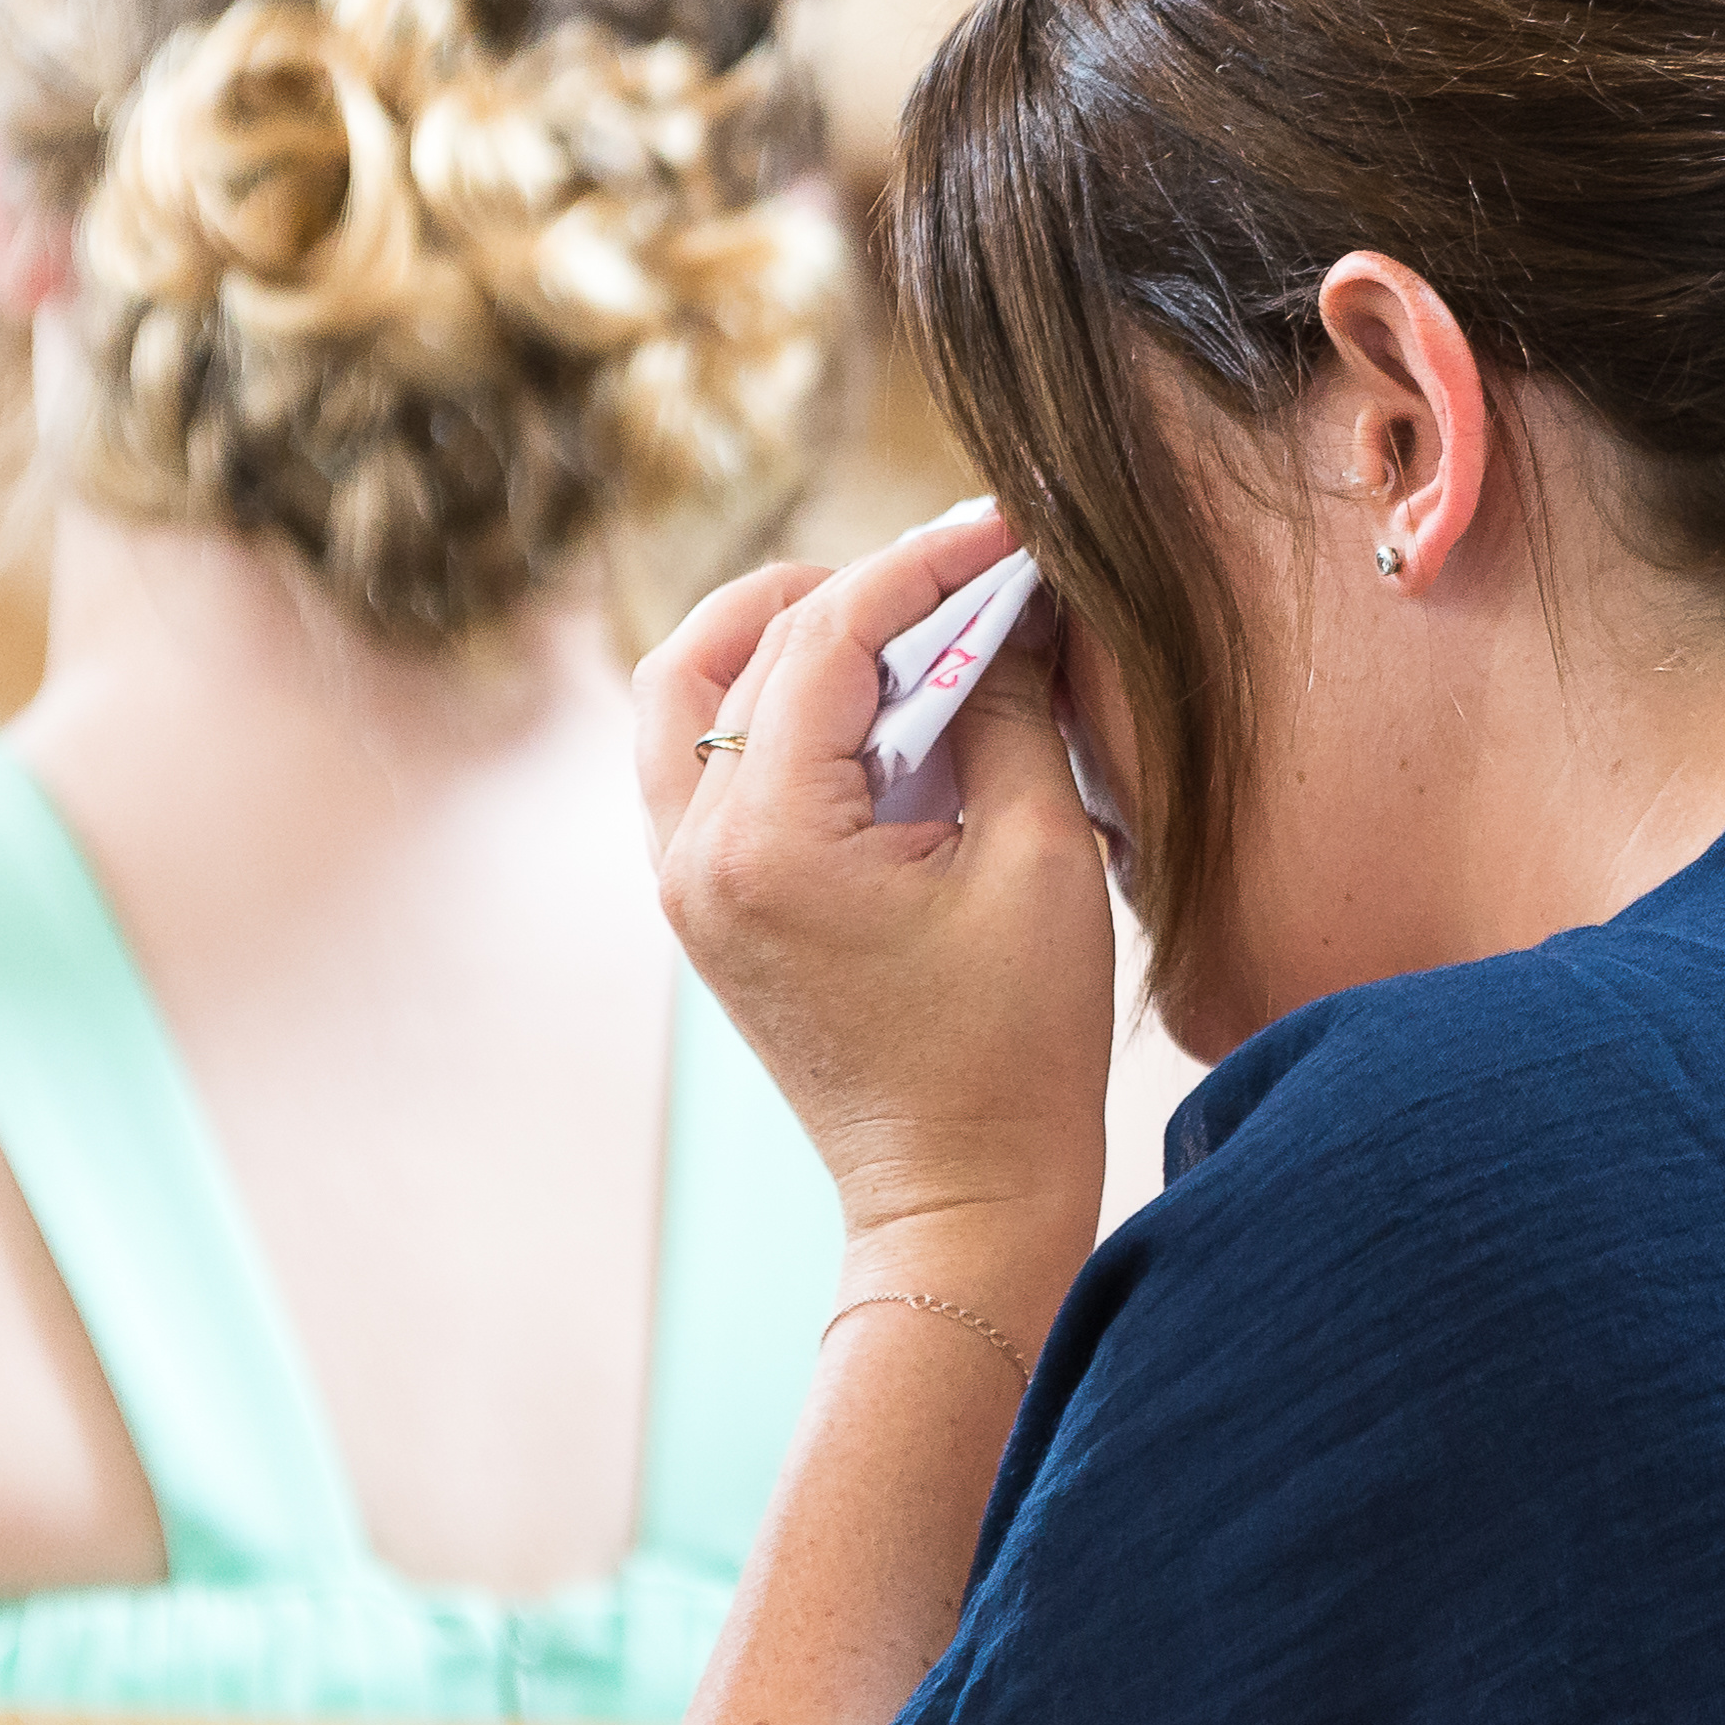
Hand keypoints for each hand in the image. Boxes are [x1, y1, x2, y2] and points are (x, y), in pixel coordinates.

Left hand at [637, 508, 1113, 1319]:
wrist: (961, 1195)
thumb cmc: (1016, 1048)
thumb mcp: (1040, 857)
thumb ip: (1015, 707)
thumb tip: (1011, 604)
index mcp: (768, 844)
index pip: (825, 640)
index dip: (920, 566)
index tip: (1003, 529)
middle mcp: (696, 857)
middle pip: (745, 651)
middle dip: (860, 591)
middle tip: (964, 570)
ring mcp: (684, 885)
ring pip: (684, 696)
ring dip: (779, 635)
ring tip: (892, 618)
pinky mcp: (703, 908)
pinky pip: (697, 763)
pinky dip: (761, 706)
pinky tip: (858, 702)